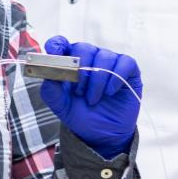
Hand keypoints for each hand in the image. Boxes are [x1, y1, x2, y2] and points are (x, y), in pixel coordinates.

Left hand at [37, 36, 141, 158]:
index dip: (56, 45)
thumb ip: (51, 89)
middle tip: (79, 93)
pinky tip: (109, 92)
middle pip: (84, 48)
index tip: (54, 54)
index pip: (61, 44)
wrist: (102, 134)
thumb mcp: (61, 105)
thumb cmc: (81, 115)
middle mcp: (90, 58)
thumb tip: (49, 73)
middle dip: (80, 71)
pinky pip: (125, 63)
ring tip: (93, 100)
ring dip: (97, 80)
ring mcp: (110, 63)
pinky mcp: (128, 70)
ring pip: (104, 57)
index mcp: (70, 62)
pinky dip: (116, 77)